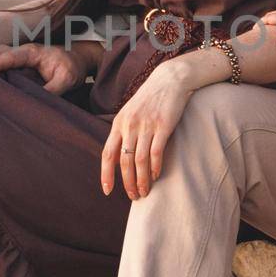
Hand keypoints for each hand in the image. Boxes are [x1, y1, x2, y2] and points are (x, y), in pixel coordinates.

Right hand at [0, 42, 88, 95]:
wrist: (80, 59)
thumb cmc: (73, 67)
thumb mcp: (67, 79)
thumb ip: (52, 89)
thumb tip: (35, 101)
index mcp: (32, 52)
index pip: (10, 57)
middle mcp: (23, 51)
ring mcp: (20, 56)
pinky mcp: (20, 63)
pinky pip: (0, 60)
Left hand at [101, 64, 192, 198]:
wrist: (169, 80)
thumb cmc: (150, 99)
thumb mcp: (130, 112)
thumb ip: (123, 132)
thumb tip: (118, 156)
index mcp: (118, 124)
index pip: (108, 154)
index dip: (106, 174)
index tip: (107, 191)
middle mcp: (130, 125)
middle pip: (124, 161)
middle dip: (128, 182)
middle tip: (133, 196)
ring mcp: (146, 126)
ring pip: (140, 160)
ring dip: (142, 179)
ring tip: (144, 192)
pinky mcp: (163, 126)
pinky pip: (156, 152)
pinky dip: (155, 167)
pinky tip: (156, 176)